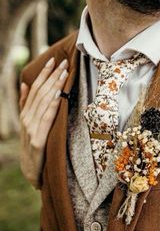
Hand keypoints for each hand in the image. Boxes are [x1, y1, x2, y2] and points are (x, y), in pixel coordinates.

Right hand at [19, 57, 68, 188]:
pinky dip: (52, 104)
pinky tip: (59, 93)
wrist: (31, 170)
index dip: (44, 74)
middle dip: (52, 76)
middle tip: (63, 62)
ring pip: (44, 102)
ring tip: (63, 72)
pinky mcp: (38, 139)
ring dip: (54, 86)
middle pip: (41, 92)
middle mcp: (27, 118)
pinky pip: (47, 118)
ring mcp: (31, 128)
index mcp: (26, 113)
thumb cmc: (33, 145)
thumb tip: (25, 84)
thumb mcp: (28, 123)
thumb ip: (26, 104)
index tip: (52, 60)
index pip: (35, 89)